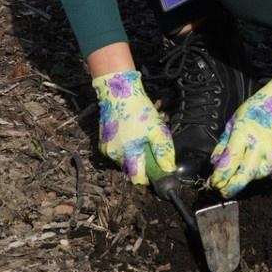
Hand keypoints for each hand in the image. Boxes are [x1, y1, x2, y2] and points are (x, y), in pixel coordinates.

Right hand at [92, 70, 174, 184]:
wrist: (119, 92)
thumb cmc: (139, 111)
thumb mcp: (157, 129)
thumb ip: (163, 151)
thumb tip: (168, 169)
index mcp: (128, 154)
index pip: (138, 179)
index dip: (148, 176)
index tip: (155, 168)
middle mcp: (115, 155)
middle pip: (131, 169)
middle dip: (141, 162)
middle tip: (148, 146)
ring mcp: (107, 148)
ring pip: (123, 160)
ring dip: (132, 153)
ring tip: (139, 136)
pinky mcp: (103, 141)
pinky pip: (116, 151)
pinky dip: (124, 146)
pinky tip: (130, 133)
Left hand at [209, 55, 271, 196]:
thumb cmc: (262, 105)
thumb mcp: (237, 118)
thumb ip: (225, 141)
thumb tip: (215, 161)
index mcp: (244, 135)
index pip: (228, 164)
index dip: (219, 177)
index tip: (214, 182)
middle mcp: (260, 147)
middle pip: (244, 177)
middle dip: (232, 187)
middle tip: (224, 190)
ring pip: (260, 174)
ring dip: (251, 174)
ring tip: (249, 163)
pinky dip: (270, 167)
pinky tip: (267, 157)